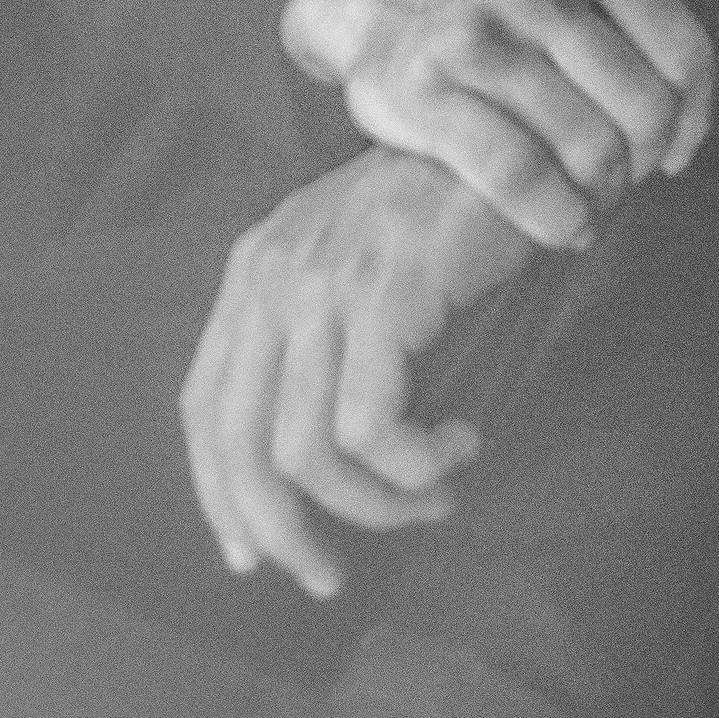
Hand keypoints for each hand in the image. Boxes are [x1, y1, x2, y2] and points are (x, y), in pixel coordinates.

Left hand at [181, 145, 531, 599]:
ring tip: (434, 498)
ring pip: (310, 451)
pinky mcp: (385, 294)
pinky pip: (374, 427)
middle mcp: (272, 277)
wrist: (514, 141)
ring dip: (376, 504)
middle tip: (331, 576)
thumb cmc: (443, 214)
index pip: (204, 410)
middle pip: (242, 446)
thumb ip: (316, 342)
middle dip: (283, 531)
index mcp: (252, 273)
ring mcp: (326, 284)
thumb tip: (300, 470)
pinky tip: (464, 443)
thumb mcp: (354, 268)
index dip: (220, 496)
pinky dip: (418, 464)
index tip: (255, 557)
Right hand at [279, 0, 718, 249]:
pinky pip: (519, 177)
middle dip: (645, 161)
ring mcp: (472, 35)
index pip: (683, 51)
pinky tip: (564, 225)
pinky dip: (558, 218)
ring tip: (597, 205)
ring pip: (587, 148)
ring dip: (605, 197)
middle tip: (626, 179)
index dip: (694, 116)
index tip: (677, 149)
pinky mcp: (420, 93)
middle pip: (641, 109)